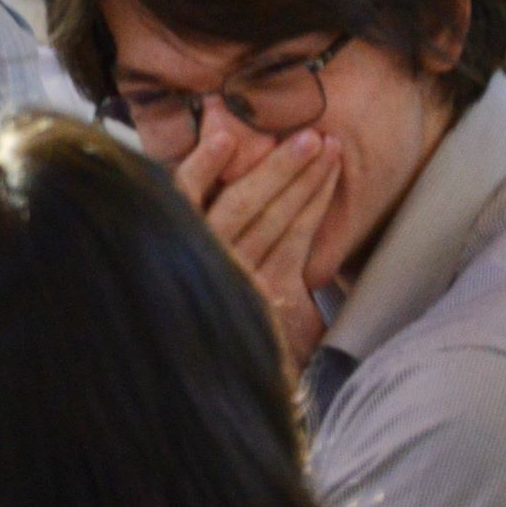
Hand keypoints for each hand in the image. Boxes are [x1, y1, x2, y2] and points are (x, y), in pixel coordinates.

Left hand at [171, 116, 339, 370]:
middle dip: (301, 175)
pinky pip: (186, 195)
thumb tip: (305, 282)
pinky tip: (224, 141)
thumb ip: (289, 305)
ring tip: (302, 138)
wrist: (179, 368)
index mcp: (262, 295)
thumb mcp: (273, 332)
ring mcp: (202, 254)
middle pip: (273, 214)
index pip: (297, 236)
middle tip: (323, 141)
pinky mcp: (170, 236)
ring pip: (242, 203)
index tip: (335, 165)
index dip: (317, 199)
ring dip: (274, 168)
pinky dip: (203, 168)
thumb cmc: (232, 343)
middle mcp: (231, 272)